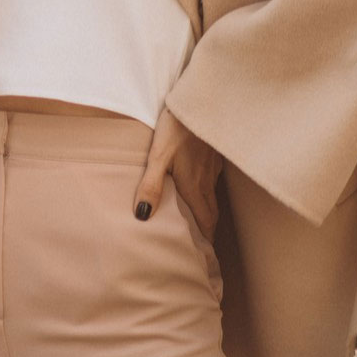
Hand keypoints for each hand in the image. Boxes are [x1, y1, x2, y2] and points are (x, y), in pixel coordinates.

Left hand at [134, 105, 222, 242]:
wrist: (201, 99)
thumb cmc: (177, 126)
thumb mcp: (158, 155)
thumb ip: (151, 185)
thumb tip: (142, 217)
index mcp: (194, 185)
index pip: (204, 221)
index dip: (206, 240)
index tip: (206, 258)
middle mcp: (207, 179)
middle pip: (211, 212)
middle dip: (208, 231)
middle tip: (205, 246)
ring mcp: (213, 166)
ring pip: (213, 195)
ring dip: (208, 212)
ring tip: (201, 223)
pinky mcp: (214, 153)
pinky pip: (213, 179)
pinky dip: (208, 191)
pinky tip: (199, 186)